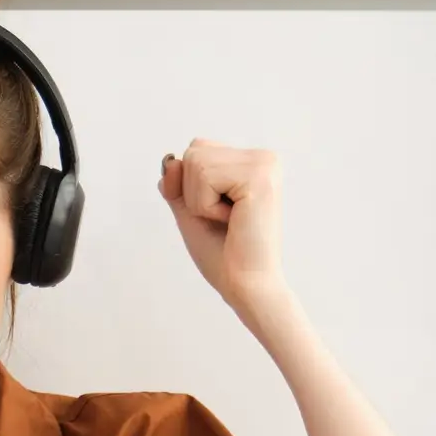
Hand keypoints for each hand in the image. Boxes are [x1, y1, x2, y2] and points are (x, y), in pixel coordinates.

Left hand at [157, 139, 292, 330]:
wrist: (246, 286)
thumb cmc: (223, 255)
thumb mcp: (190, 210)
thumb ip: (177, 182)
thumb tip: (170, 159)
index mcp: (252, 163)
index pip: (197, 149)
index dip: (190, 186)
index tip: (219, 214)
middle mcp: (264, 158)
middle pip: (194, 151)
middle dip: (194, 193)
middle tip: (225, 220)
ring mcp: (265, 164)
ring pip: (195, 162)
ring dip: (199, 201)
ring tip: (229, 221)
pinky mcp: (259, 177)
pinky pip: (203, 176)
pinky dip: (205, 206)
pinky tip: (233, 220)